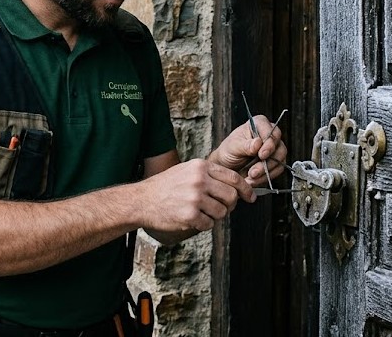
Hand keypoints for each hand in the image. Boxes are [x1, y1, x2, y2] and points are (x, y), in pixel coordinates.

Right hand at [137, 159, 254, 233]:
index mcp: (200, 167)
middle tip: (220, 208)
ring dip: (214, 216)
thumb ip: (209, 176)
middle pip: (231, 196)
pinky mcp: (189, 215)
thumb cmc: (165, 186)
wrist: (141, 200)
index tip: (250, 197)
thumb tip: (235, 187)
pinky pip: (209, 224)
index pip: (233, 178)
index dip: (246, 189)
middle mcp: (199, 180)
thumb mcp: (187, 171)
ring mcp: (195, 198)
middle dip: (229, 205)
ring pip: (222, 212)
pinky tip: (190, 218)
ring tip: (200, 212)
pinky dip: (203, 224)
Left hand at [211, 115, 287, 186]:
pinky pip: (277, 170)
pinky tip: (255, 179)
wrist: (227, 165)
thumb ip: (246, 145)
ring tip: (251, 176)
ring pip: (280, 160)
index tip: (261, 155)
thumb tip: (258, 143)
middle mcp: (269, 135)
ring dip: (266, 171)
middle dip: (267, 162)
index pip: (272, 132)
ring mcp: (274, 149)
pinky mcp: (275, 162)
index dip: (269, 144)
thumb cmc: (228, 151)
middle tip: (254, 171)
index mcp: (259, 124)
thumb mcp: (233, 146)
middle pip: (279, 147)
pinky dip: (266, 177)